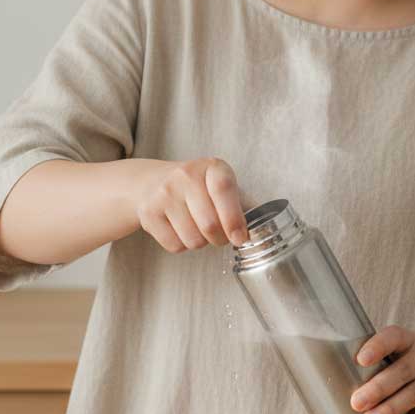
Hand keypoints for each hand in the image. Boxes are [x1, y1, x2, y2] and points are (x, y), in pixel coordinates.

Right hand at [132, 157, 249, 251]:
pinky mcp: (148, 213)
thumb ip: (244, 204)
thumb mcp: (221, 184)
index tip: (240, 238)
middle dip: (220, 239)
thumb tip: (266, 226)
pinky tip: (180, 229)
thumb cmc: (197, 187)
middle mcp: (185, 176)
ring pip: (193, 240)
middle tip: (220, 235)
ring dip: (201, 243)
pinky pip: (174, 246)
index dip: (234, 219)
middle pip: (209, 225)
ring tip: (197, 228)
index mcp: (212, 167)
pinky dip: (182, 245)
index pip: (224, 190)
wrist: (151, 182)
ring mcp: (164, 194)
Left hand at [349, 325, 414, 413]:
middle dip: (378, 388)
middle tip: (356, 402)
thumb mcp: (399, 355)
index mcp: (409, 341)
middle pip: (403, 371)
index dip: (378, 347)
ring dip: (390, 409)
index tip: (360, 360)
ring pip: (414, 395)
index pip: (394, 337)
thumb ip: (374, 365)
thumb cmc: (411, 366)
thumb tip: (333, 389)